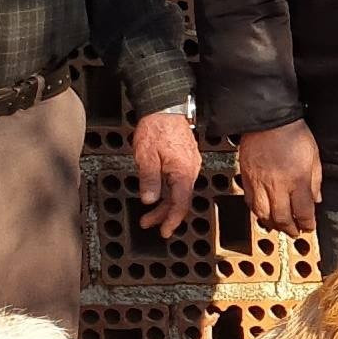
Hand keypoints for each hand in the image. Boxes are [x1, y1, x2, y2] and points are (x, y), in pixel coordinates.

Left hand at [130, 109, 202, 237]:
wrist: (165, 107)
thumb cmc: (157, 127)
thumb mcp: (146, 156)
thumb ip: (149, 179)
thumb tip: (149, 199)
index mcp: (182, 172)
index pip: (180, 204)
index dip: (172, 220)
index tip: (165, 232)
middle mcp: (191, 170)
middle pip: (180, 200)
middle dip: (164, 215)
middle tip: (149, 224)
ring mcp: (190, 164)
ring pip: (179, 191)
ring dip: (165, 203)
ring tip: (149, 213)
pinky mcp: (186, 159)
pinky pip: (180, 182)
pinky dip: (169, 192)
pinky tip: (158, 194)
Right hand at [238, 119, 321, 235]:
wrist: (267, 119)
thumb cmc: (292, 133)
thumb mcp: (313, 156)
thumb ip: (315, 181)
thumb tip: (316, 199)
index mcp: (297, 179)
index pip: (303, 212)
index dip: (307, 224)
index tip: (309, 227)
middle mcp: (277, 185)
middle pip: (282, 218)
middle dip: (290, 229)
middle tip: (295, 232)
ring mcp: (259, 183)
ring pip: (263, 214)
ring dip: (272, 224)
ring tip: (279, 225)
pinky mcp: (246, 178)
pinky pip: (250, 202)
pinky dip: (257, 212)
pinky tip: (264, 212)